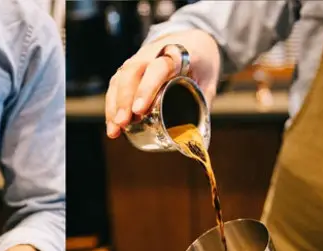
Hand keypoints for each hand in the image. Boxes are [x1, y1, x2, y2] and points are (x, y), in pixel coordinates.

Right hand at [105, 29, 220, 137]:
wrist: (193, 40)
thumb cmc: (202, 63)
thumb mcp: (209, 81)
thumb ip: (202, 105)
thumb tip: (194, 138)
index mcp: (178, 54)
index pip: (158, 67)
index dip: (147, 88)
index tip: (139, 110)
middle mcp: (154, 52)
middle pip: (133, 72)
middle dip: (124, 99)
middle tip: (123, 123)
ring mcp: (139, 58)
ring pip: (121, 77)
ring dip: (115, 104)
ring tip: (115, 129)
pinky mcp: (130, 67)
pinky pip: (116, 83)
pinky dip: (112, 104)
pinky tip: (112, 123)